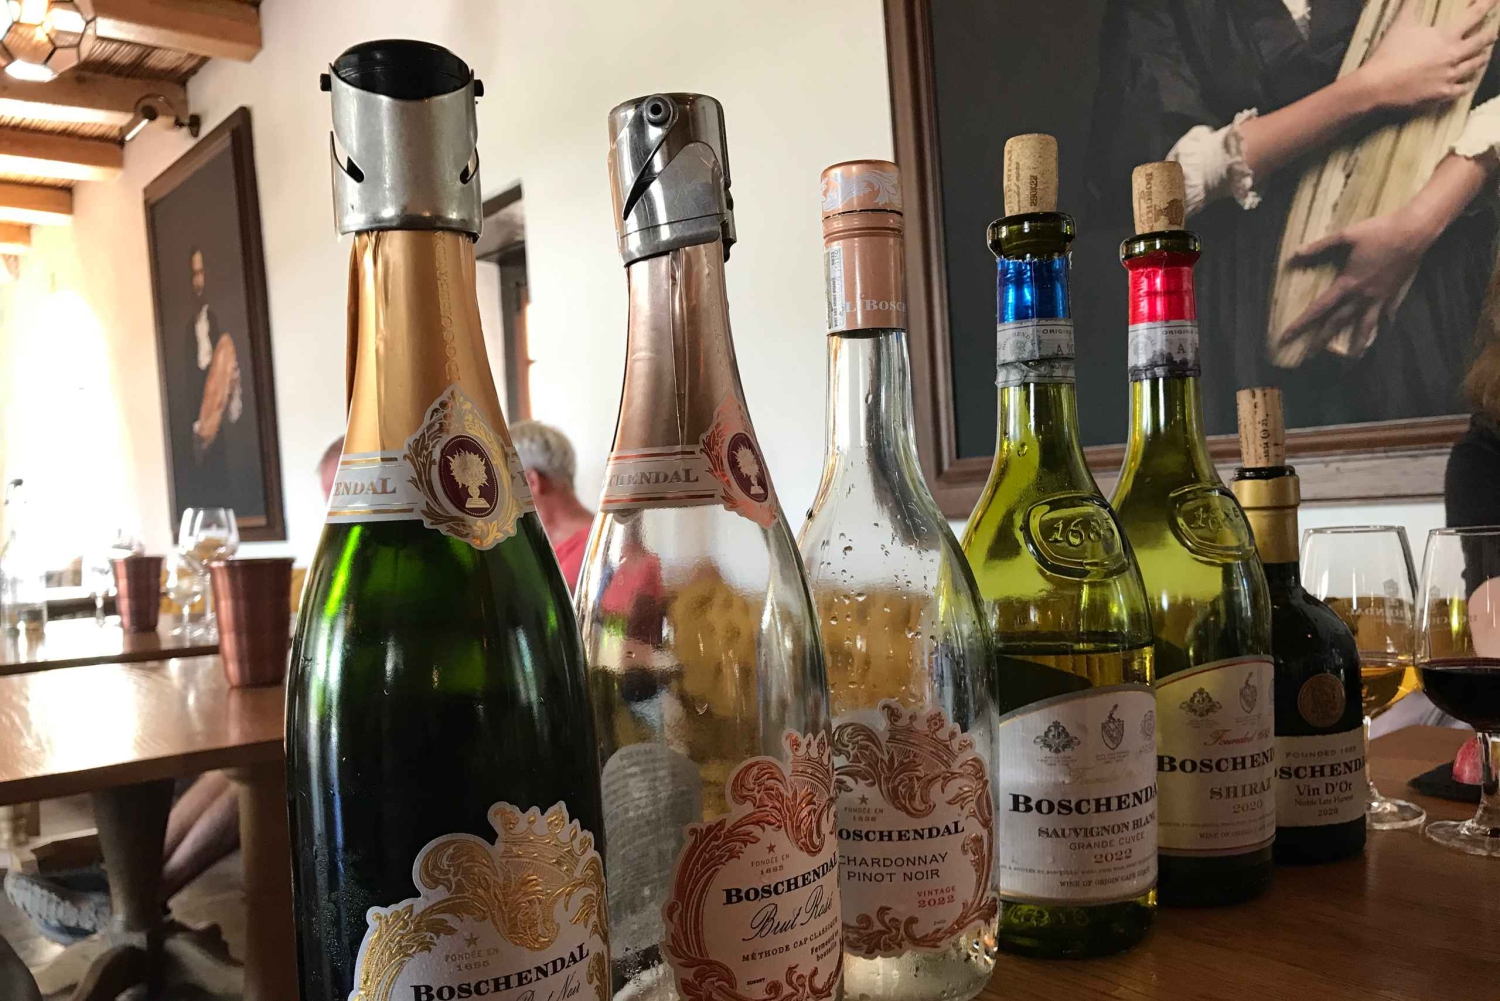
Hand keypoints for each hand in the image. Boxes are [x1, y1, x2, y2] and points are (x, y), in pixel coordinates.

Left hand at [1282, 209, 1436, 352]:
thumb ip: (1319, 246)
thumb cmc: (1379, 231)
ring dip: (1356, 345)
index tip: (1285, 338)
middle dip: (1321, 341)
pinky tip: (1381, 332)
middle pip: (1338, 323)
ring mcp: (1380, 297)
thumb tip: (1294, 254)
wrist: (1415, 231)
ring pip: (1365, 326)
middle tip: (1308, 357)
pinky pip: (1387, 314)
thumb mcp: (1345, 235)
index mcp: (1347, 284)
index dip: (1300, 325)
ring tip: (1351, 361)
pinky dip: (1383, 325)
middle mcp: (1363, 296)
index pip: (1318, 309)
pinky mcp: (1395, 294)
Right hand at [1356, 0, 1497, 111]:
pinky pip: (1463, 89)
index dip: (1487, 4)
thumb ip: (1411, 4)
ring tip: (1484, 54)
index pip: (1474, 15)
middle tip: (1494, 31)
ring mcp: (1449, 75)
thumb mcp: (1400, 24)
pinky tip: (1470, 81)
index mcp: (1445, 36)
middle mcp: (1453, 54)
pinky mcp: (1442, 93)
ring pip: (1475, 65)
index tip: (1495, 0)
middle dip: (1490, 34)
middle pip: (1482, 41)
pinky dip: (1469, 83)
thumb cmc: (1389, 53)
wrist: (1377, 85)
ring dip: (1481, 57)